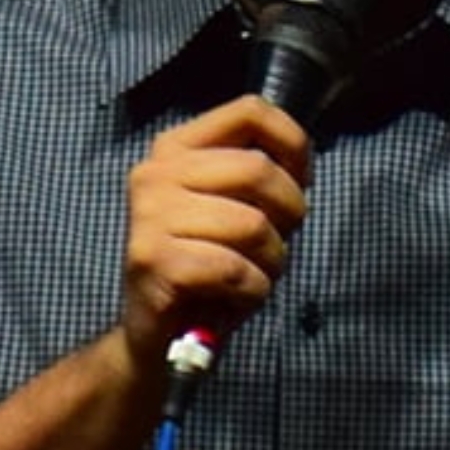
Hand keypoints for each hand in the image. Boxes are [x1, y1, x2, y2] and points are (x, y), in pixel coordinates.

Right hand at [118, 95, 310, 379]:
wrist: (157, 339)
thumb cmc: (206, 269)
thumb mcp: (233, 209)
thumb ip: (258, 175)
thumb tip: (300, 158)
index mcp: (175, 148)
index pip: (250, 111)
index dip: (292, 142)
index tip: (300, 181)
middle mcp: (155, 173)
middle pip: (258, 169)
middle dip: (288, 213)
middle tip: (276, 244)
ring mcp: (149, 216)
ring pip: (252, 224)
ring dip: (272, 260)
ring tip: (253, 276)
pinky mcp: (153, 261)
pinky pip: (234, 267)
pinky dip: (252, 290)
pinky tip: (235, 297)